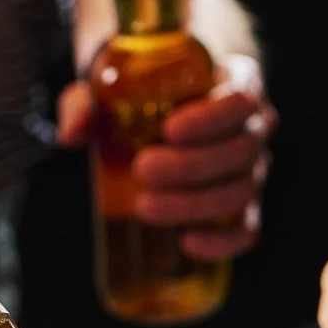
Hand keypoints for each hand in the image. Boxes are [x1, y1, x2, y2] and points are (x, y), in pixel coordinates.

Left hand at [57, 53, 275, 262]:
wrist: (167, 112)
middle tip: (142, 170)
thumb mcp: (115, 86)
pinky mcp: (243, 208)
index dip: (210, 118)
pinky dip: (223, 241)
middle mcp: (255, 128)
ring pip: (241, 190)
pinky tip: (188, 243)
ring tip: (146, 207)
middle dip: (191, 166)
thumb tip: (73, 132)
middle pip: (241, 150)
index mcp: (239, 84)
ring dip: (196, 204)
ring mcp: (252, 171)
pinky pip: (246, 230)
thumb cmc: (144, 93)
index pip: (241, 100)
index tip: (168, 129)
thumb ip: (87, 102)